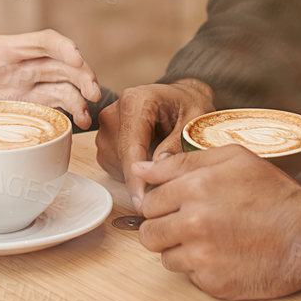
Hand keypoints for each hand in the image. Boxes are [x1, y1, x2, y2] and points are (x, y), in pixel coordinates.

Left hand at [0, 29, 101, 127]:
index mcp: (0, 51)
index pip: (41, 41)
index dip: (62, 48)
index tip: (77, 60)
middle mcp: (18, 66)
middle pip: (59, 62)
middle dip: (80, 74)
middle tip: (91, 93)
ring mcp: (24, 86)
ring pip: (62, 83)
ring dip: (79, 94)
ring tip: (86, 116)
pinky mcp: (24, 106)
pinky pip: (54, 104)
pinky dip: (69, 111)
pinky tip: (76, 124)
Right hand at [96, 79, 213, 208]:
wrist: (178, 98)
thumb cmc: (188, 106)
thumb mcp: (194, 120)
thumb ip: (177, 142)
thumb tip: (160, 165)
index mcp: (135, 101)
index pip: (131, 146)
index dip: (136, 178)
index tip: (141, 203)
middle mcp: (114, 113)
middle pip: (122, 158)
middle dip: (143, 176)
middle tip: (172, 175)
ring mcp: (106, 128)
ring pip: (117, 166)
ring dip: (139, 173)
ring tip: (163, 156)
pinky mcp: (105, 142)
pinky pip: (115, 167)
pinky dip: (133, 171)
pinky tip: (151, 159)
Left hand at [131, 145, 300, 300]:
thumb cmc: (274, 194)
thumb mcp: (234, 159)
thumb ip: (183, 161)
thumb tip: (141, 167)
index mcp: (195, 187)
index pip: (149, 201)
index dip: (163, 203)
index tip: (178, 206)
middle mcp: (194, 222)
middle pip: (149, 233)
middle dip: (164, 229)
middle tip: (190, 225)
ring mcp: (203, 256)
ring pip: (165, 258)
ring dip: (182, 250)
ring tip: (211, 240)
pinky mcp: (214, 283)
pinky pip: (190, 277)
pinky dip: (203, 269)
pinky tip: (226, 256)